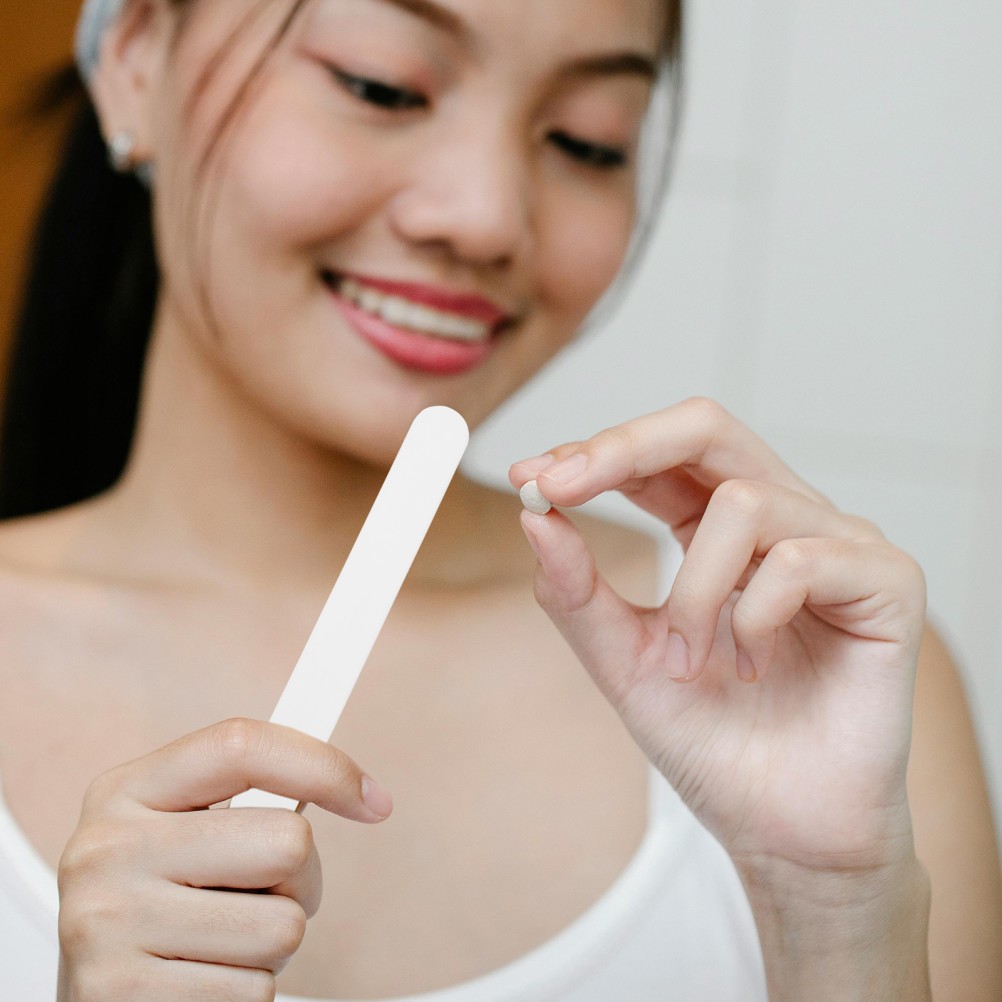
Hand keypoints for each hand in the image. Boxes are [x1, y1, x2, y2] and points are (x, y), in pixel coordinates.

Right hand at [56, 718, 391, 1000]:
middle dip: (299, 881)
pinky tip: (203, 983)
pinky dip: (247, 994)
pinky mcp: (120, 994)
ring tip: (223, 945)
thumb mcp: (182, 832)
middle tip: (260, 899)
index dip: (323, 766)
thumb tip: (365, 794)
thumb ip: (250, 798)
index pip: (242, 746)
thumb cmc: (161, 907)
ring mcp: (106, 922)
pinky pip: (254, 991)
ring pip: (282, 926)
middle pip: (287, 841)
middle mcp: (107, 847)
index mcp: (127, 790)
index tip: (372, 801)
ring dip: (272, 947)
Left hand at [510, 398, 925, 875]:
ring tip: (690, 660)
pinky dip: (754, 617)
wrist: (779, 827)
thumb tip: (534, 515)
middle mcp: (781, 521)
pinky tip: (753, 667)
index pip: (660, 457)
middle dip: (625, 449)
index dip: (596, 452)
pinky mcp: (886, 581)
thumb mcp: (624, 660)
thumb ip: (578, 591)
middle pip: (708, 428)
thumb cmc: (710, 740)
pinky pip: (801, 558)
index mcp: (718, 531)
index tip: (531, 477)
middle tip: (563, 484)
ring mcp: (837, 544)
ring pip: (744, 502)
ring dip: (695, 590)